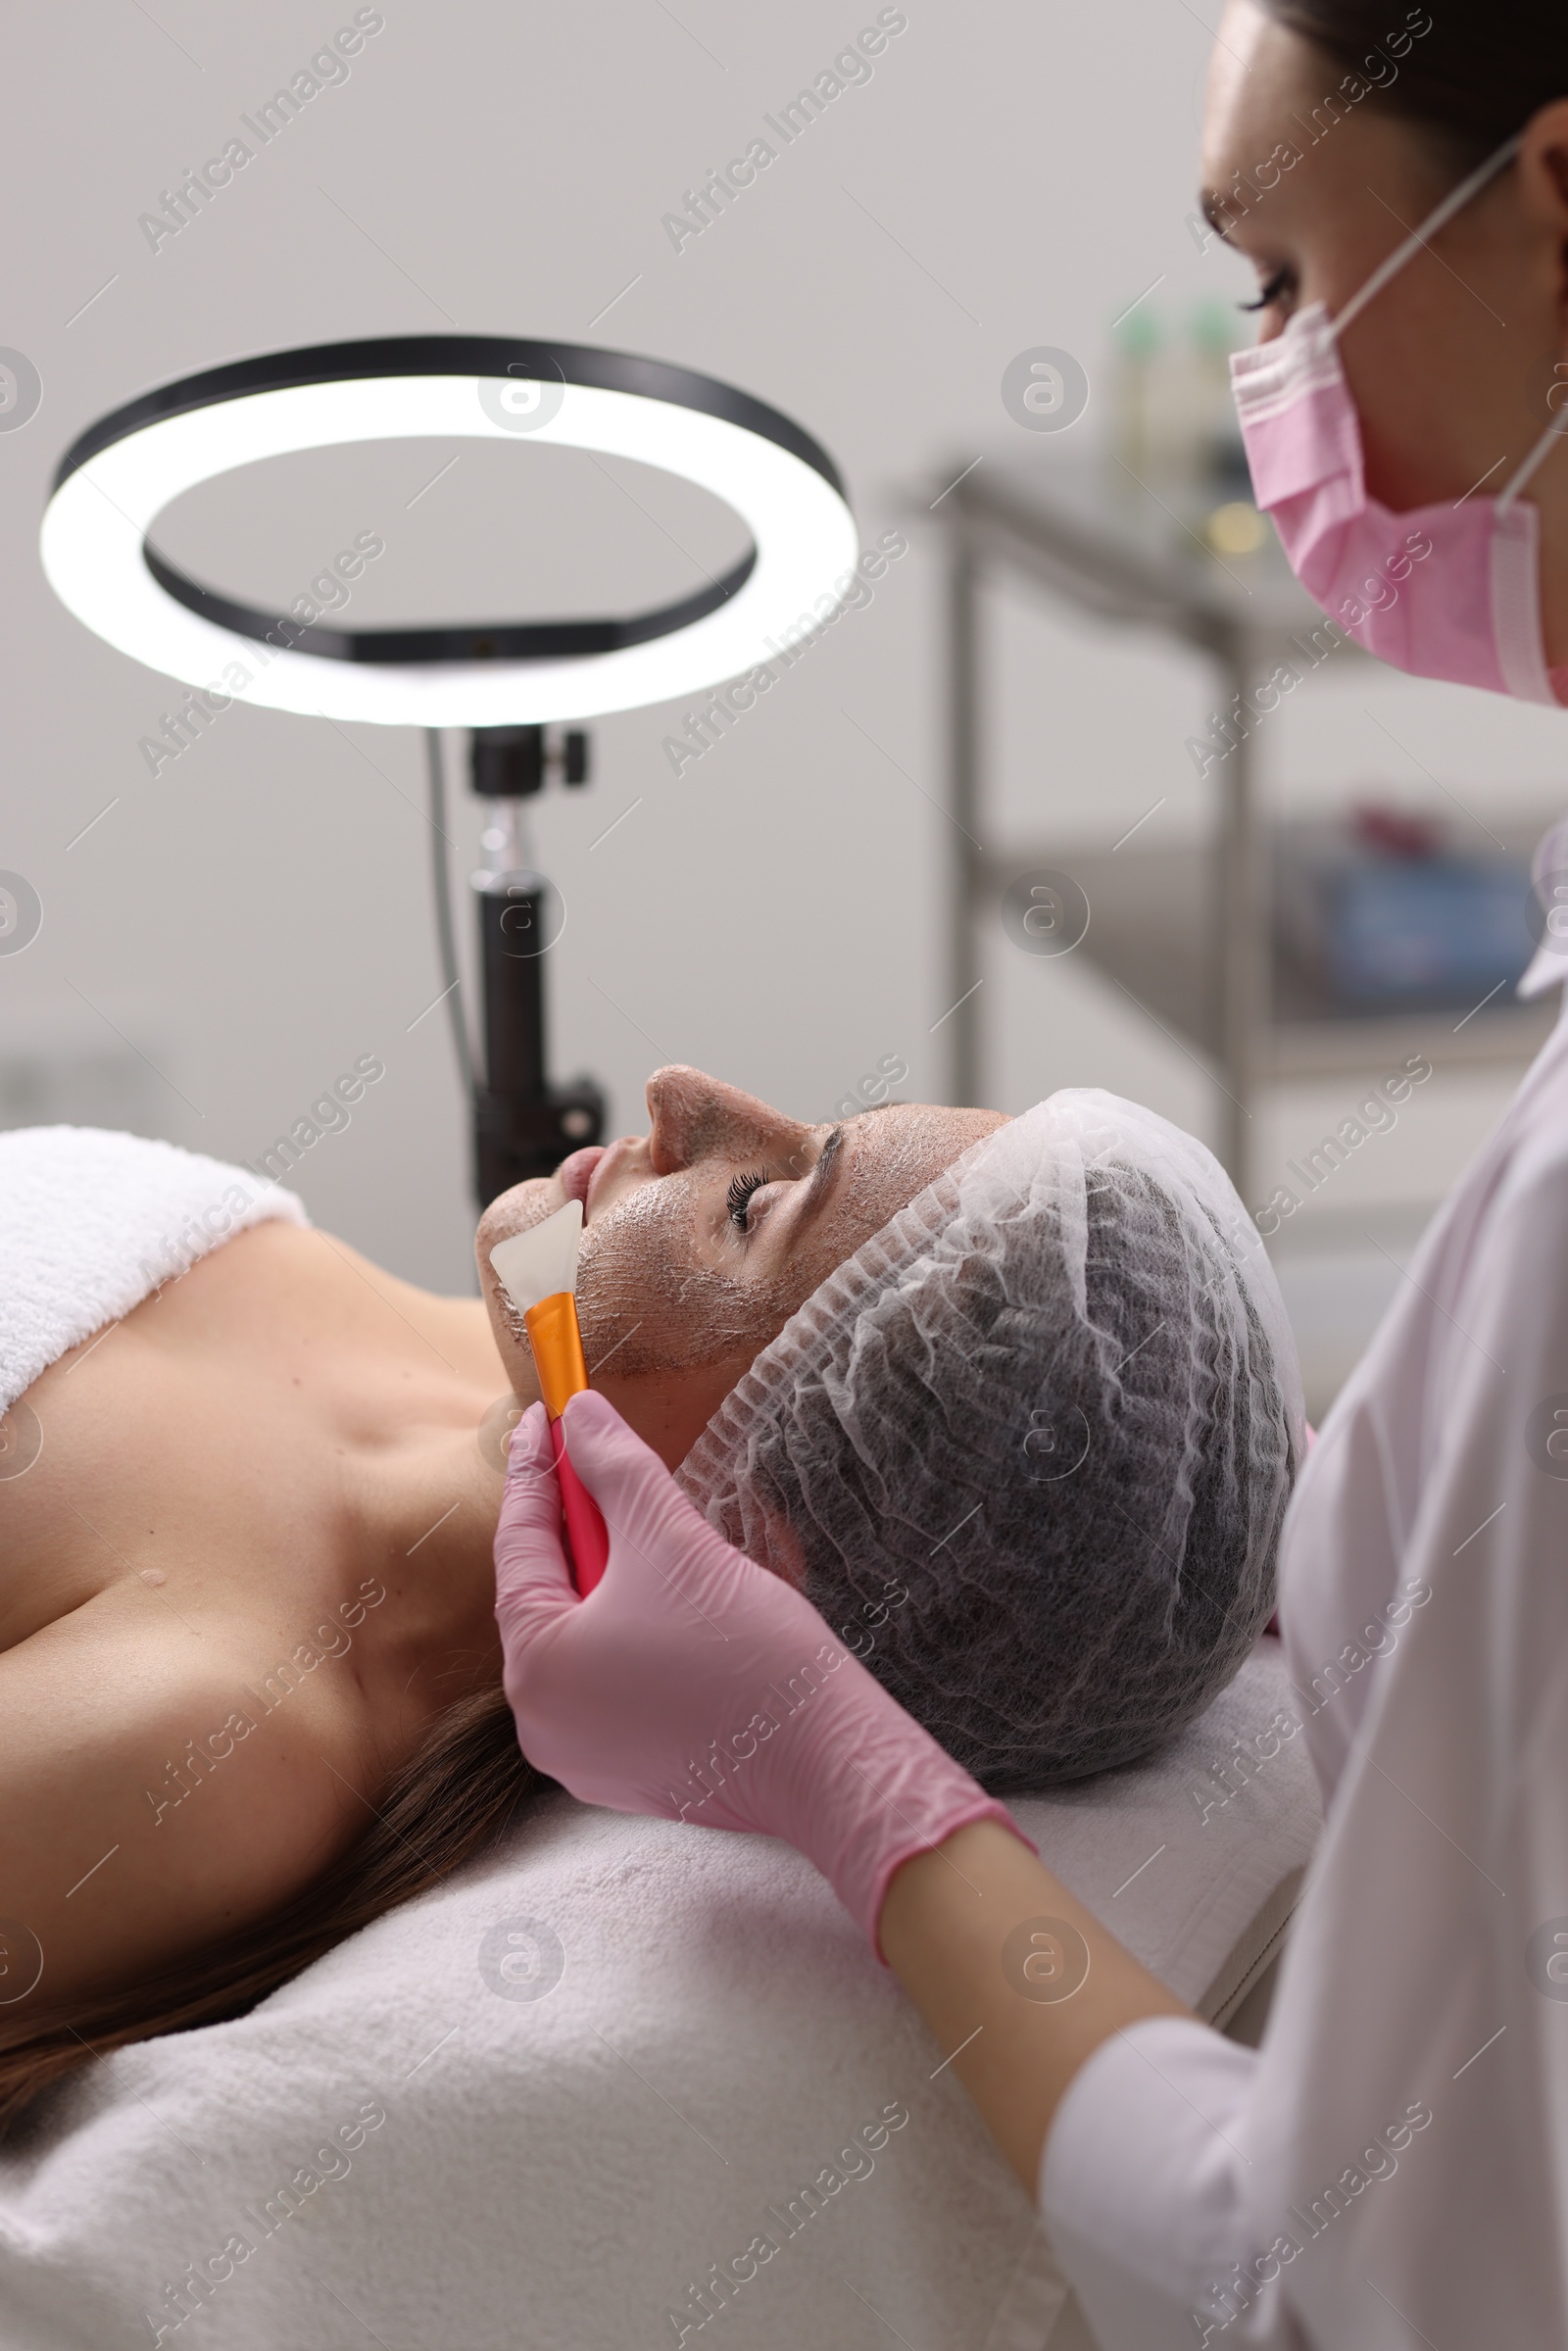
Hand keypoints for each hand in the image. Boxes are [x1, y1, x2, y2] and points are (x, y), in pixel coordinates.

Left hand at [493, 1391, 1026, 1952]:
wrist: (826, 1760)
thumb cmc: (745, 1654)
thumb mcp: (672, 1539)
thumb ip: (616, 1468)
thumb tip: (582, 1415)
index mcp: (535, 1665)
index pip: (521, 1543)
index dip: (537, 1469)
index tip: (547, 1414)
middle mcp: (540, 1720)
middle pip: (549, 1593)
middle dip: (581, 1525)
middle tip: (603, 1463)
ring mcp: (581, 1755)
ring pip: (584, 1637)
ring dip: (612, 1579)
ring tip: (653, 1532)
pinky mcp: (628, 1774)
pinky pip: (613, 1680)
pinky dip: (633, 1632)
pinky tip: (675, 1602)